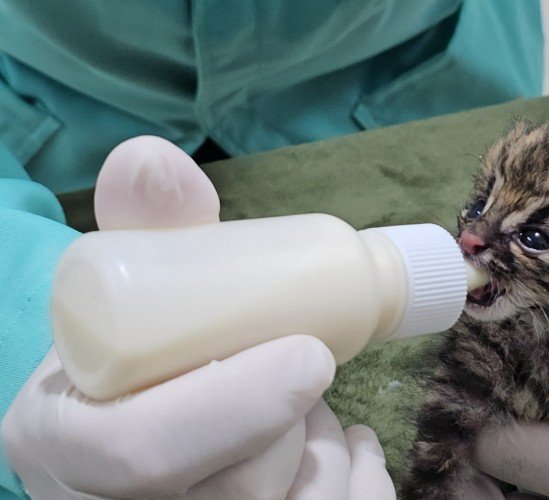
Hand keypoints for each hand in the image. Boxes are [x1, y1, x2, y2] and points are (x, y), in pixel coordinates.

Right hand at [2, 136, 394, 498]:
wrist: (137, 432)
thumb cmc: (137, 361)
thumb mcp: (126, 297)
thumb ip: (147, 228)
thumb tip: (153, 158)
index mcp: (65, 445)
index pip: (141, 452)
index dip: (234, 407)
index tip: (313, 352)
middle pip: (234, 490)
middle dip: (293, 423)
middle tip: (307, 365)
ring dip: (329, 452)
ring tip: (309, 413)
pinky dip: (362, 481)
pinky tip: (351, 448)